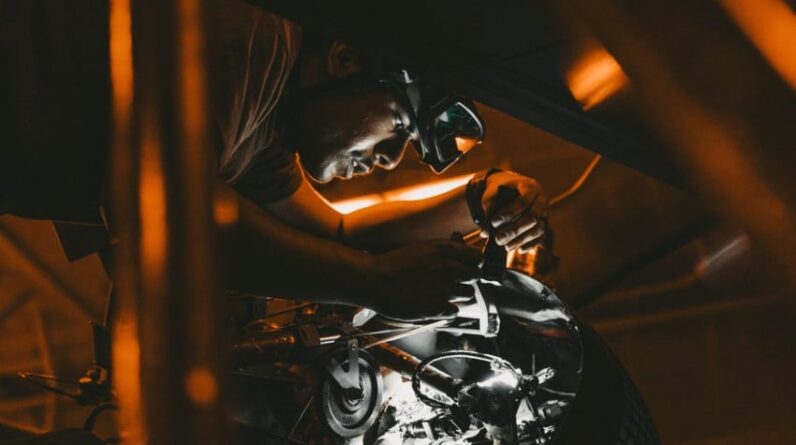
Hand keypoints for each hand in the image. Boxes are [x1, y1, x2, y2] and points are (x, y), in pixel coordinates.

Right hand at [361, 240, 480, 321]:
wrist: (374, 280)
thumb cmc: (394, 263)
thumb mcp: (422, 247)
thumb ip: (446, 251)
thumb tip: (462, 250)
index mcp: (445, 250)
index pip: (478, 258)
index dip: (473, 264)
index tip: (466, 267)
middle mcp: (449, 268)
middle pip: (475, 277)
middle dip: (466, 280)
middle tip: (452, 281)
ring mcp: (445, 289)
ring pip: (468, 295)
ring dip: (457, 295)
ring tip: (440, 293)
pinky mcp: (438, 308)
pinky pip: (455, 311)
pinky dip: (447, 310)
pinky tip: (434, 304)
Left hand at [480, 172, 547, 252]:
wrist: (510, 187)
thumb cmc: (500, 190)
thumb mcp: (493, 195)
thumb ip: (489, 211)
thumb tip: (486, 233)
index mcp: (529, 187)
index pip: (523, 201)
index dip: (509, 213)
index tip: (494, 222)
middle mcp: (540, 199)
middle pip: (532, 216)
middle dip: (515, 230)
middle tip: (498, 239)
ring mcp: (544, 212)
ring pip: (539, 228)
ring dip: (522, 239)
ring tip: (506, 246)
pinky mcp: (544, 224)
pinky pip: (541, 236)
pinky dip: (531, 244)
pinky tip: (519, 249)